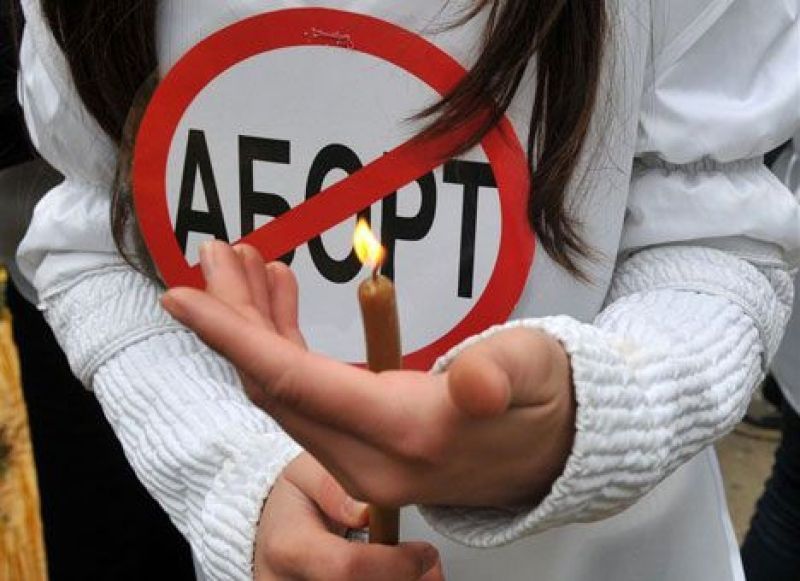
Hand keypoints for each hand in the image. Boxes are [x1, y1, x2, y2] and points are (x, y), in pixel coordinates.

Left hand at [163, 241, 575, 508]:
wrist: (556, 451)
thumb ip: (500, 375)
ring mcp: (362, 461)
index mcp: (406, 434)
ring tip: (246, 265)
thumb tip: (473, 382)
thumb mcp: (533, 372)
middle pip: (276, 385)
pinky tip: (281, 302)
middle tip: (217, 253)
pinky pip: (308, 397)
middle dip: (236, 318)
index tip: (180, 296)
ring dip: (257, 328)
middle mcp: (369, 460)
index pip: (294, 382)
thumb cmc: (544, 399)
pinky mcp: (364, 450)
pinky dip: (286, 347)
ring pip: (286, 391)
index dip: (232, 336)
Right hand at [257, 452, 442, 579]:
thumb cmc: (295, 500)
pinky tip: (401, 580)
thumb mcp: (307, 473)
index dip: (395, 564)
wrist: (274, 531)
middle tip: (430, 567)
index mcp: (288, 547)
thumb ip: (333, 487)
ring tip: (418, 573)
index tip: (424, 551)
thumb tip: (364, 511)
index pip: (346, 568)